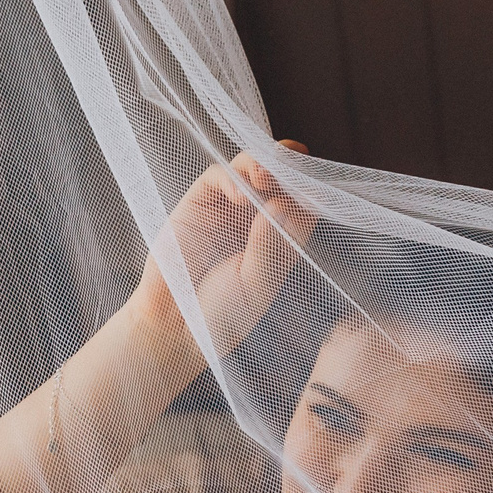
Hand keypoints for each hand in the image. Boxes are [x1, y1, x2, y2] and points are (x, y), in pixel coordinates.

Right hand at [127, 141, 316, 361]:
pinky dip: (231, 178)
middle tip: (289, 172)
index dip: (310, 189)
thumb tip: (281, 203)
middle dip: (287, 167)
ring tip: (264, 177)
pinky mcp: (199, 203)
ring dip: (261, 165)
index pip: (303, 201)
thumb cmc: (222, 314)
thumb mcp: (257, 283)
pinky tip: (239, 197)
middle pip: (279, 176)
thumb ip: (270, 244)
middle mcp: (256, 219)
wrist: (176, 327)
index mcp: (281, 239)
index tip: (316, 189)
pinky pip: (217, 176)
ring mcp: (227, 209)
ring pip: (249, 167)